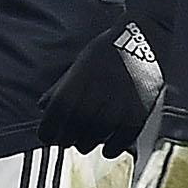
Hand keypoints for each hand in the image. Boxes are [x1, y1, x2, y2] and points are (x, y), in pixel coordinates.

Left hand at [36, 0, 172, 156]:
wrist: (145, 38)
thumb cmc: (108, 50)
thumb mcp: (80, 63)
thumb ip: (61, 86)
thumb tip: (42, 106)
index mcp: (77, 83)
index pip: (54, 117)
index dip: (48, 132)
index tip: (48, 137)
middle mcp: (95, 97)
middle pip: (72, 132)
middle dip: (66, 139)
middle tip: (68, 138)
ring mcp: (117, 107)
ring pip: (94, 139)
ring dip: (87, 143)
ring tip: (86, 139)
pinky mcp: (138, 114)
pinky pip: (120, 142)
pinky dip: (111, 148)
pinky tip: (107, 147)